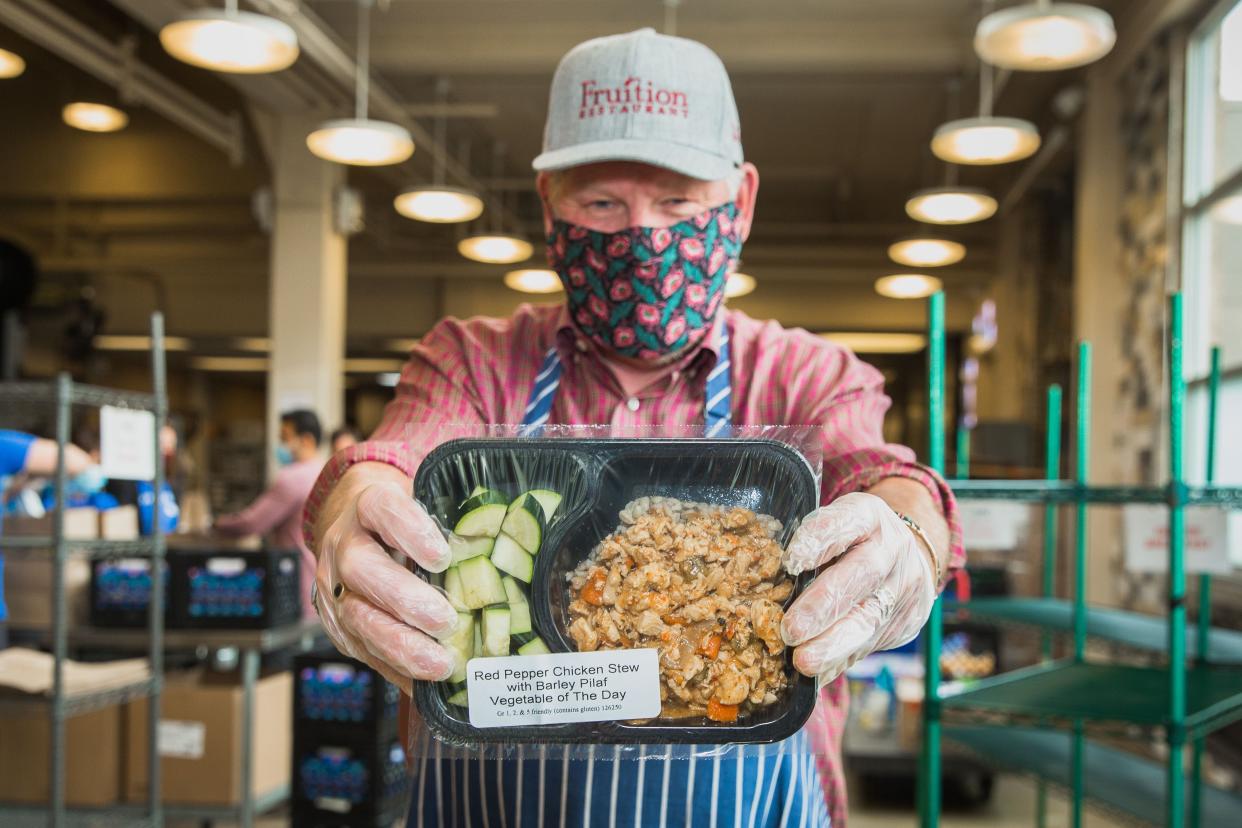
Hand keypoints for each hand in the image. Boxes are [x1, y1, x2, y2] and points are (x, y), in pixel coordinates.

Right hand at [311, 463, 459, 691]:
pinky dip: (396, 670)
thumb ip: (453, 525)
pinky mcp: (338, 625)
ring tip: (439, 663)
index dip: (410, 532)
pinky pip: (362, 650)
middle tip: (445, 621)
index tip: (442, 557)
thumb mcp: (421, 506)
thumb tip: (503, 553)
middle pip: (363, 569)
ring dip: (400, 645)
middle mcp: (345, 545)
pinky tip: (425, 684)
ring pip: (358, 617)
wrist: (351, 529)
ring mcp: (335, 587)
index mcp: (368, 506)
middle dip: (405, 599)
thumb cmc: (401, 520)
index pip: (381, 509)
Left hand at [780, 491, 936, 684]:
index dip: (819, 540)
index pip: (846, 521)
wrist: (911, 558)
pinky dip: (839, 661)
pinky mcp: (905, 622)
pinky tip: (817, 674)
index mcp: (869, 516)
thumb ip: (809, 543)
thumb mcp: (837, 524)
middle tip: (791, 630)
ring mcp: (902, 587)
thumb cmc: (855, 540)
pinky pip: (870, 645)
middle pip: (860, 576)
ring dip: (832, 644)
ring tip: (804, 661)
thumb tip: (766, 576)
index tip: (791, 562)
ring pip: (868, 619)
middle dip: (822, 605)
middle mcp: (891, 549)